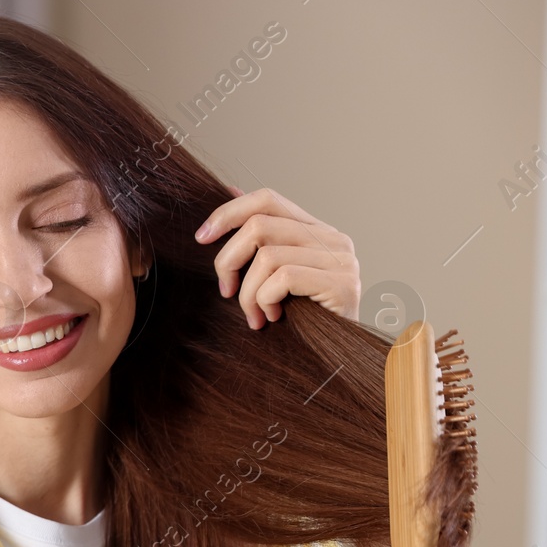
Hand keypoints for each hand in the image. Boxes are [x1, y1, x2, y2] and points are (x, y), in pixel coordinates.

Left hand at [193, 185, 360, 329]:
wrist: (344, 355)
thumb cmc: (306, 318)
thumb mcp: (278, 276)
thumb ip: (262, 240)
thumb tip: (230, 190)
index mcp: (317, 230)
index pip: (268, 199)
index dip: (229, 212)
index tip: (202, 237)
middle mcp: (333, 238)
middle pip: (259, 225)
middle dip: (228, 260)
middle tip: (225, 290)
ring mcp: (341, 260)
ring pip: (267, 256)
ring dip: (247, 292)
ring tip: (253, 314)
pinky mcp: (342, 284)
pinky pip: (283, 278)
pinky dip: (265, 300)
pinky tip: (270, 317)